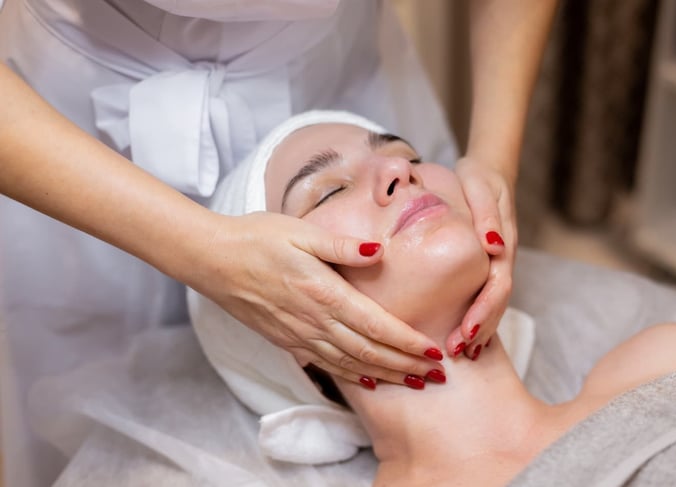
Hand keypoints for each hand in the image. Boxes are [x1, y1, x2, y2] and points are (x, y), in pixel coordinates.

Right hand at [192, 212, 444, 388]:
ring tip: (414, 383)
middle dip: (406, 365)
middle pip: (368, 351)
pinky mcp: (286, 340)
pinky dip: (352, 375)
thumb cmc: (257, 238)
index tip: (433, 351)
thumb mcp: (300, 231)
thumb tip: (379, 251)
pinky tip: (369, 379)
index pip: (375, 324)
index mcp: (322, 292)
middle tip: (438, 376)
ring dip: (385, 375)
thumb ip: (341, 245)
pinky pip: (326, 364)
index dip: (406, 342)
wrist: (212, 259)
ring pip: (350, 363)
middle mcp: (313, 320)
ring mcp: (298, 334)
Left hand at [447, 157, 516, 359]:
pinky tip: (470, 338)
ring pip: (495, 303)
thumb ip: (487, 214)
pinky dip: (482, 318)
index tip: (465, 330)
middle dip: (480, 328)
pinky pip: (489, 296)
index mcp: (503, 243)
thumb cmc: (479, 177)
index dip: (483, 310)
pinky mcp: (491, 265)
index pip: (498, 285)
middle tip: (457, 350)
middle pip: (498, 301)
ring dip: (481, 329)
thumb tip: (492, 246)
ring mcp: (500, 263)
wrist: (490, 171)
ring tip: (463, 353)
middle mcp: (504, 257)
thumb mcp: (480, 186)